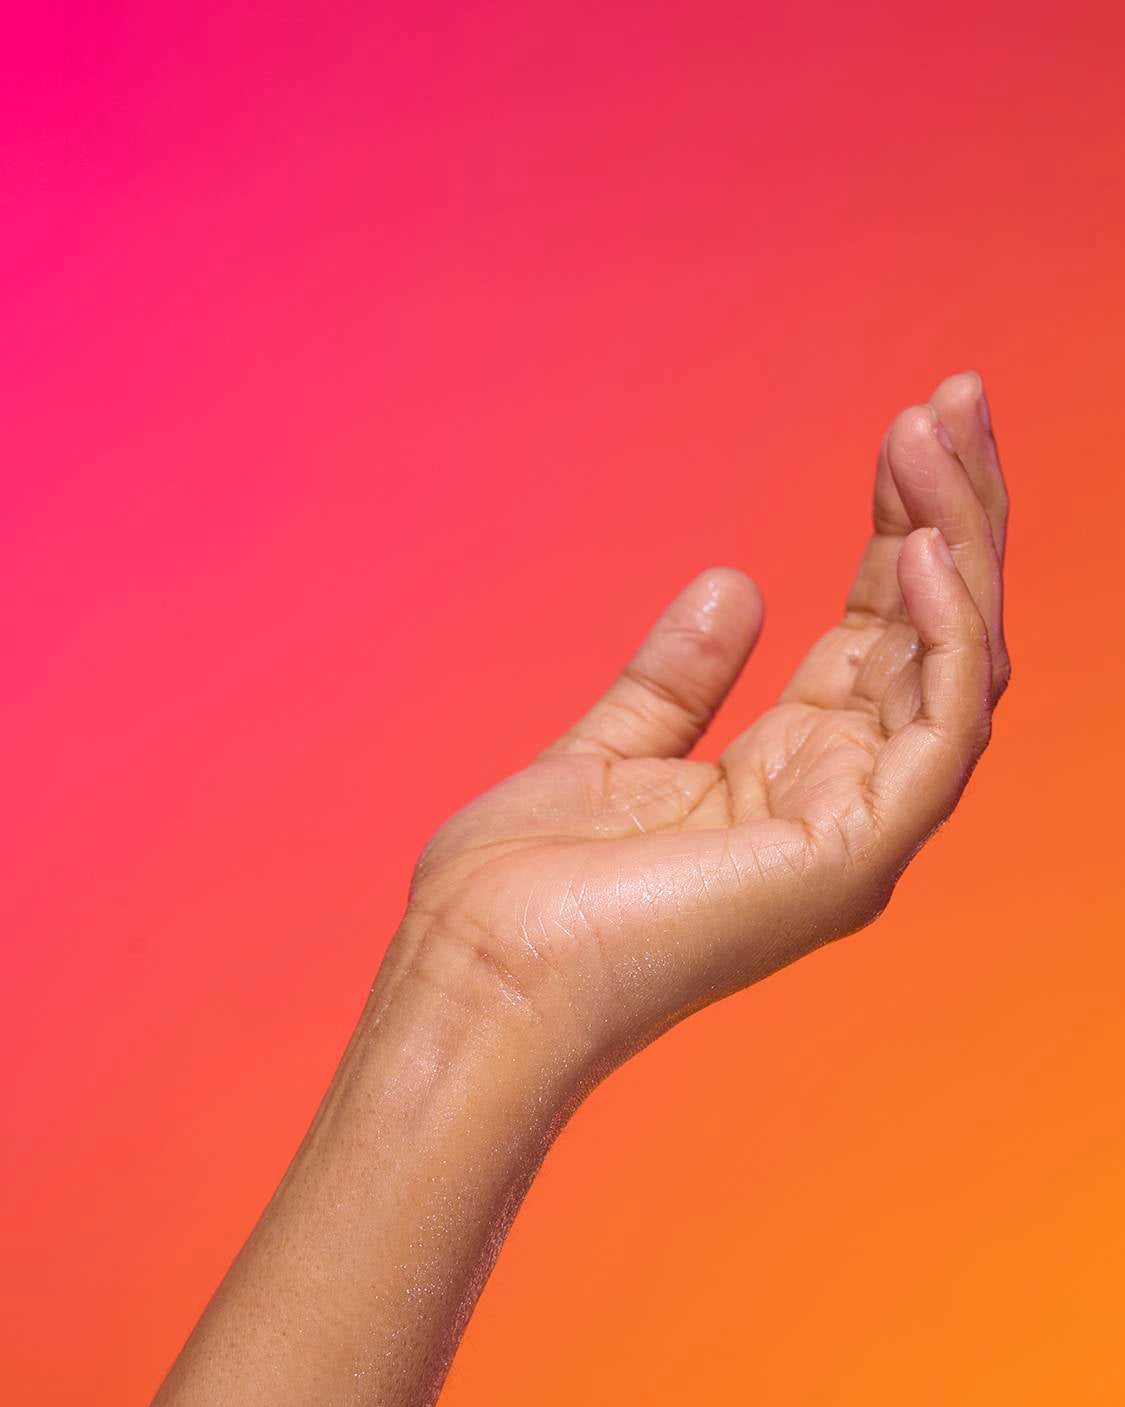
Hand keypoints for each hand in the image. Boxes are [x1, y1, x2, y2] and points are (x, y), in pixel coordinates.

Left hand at [402, 372, 1008, 1075]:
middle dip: (954, 517)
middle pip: (934, 642)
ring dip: (959, 548)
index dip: (899, 530)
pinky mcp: (850, 859)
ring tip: (938, 433)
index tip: (907, 428)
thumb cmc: (521, 894)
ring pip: (956, 673)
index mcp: (788, 783)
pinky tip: (920, 543)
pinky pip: (940, 735)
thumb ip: (677, 678)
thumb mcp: (608, 750)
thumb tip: (734, 585)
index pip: (878, 637)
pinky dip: (946, 637)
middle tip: (954, 398)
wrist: (479, 975)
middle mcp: (840, 807)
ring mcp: (855, 839)